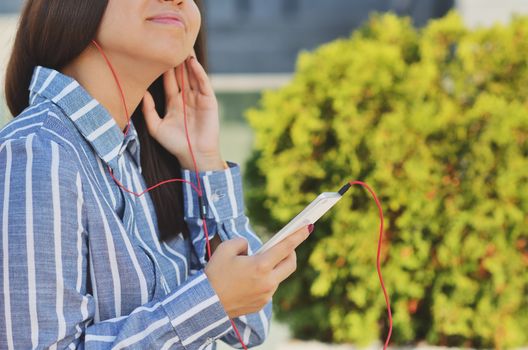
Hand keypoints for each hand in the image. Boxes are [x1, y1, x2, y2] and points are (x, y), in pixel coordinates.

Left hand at [142, 51, 222, 169]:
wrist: (193, 156)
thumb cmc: (175, 144)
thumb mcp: (156, 127)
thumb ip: (148, 110)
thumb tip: (141, 92)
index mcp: (174, 102)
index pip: (168, 80)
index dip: (164, 68)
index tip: (156, 53)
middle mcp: (186, 98)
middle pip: (181, 74)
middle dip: (177, 60)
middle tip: (171, 42)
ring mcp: (198, 99)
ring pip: (192, 76)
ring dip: (189, 62)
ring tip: (184, 45)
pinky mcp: (209, 101)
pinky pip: (203, 84)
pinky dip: (198, 73)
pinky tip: (193, 63)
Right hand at [204, 224, 313, 317]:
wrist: (205, 304)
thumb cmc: (214, 274)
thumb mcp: (225, 249)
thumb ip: (242, 242)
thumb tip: (251, 250)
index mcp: (260, 265)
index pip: (285, 247)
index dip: (298, 235)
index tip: (308, 227)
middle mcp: (268, 281)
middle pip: (291, 264)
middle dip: (290, 253)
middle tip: (283, 247)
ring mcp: (266, 295)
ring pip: (277, 277)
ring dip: (272, 268)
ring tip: (253, 267)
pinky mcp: (261, 305)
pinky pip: (268, 288)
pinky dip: (263, 281)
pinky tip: (247, 281)